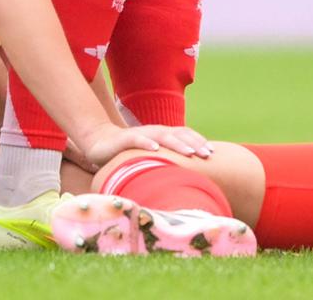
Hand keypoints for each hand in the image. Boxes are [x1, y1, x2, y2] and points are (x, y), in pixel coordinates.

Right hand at [73, 121, 212, 167]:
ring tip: (190, 153)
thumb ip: (165, 163)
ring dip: (177, 143)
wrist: (100, 143)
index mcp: (162, 136)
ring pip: (161, 135)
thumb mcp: (150, 158)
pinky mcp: (124, 139)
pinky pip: (136, 139)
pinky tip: (155, 148)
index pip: (185, 134)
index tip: (213, 153)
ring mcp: (140, 134)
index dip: (199, 141)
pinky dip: (146, 142)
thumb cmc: (129, 154)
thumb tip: (187, 180)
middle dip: (195, 143)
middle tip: (208, 155)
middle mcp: (154, 132)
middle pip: (178, 134)